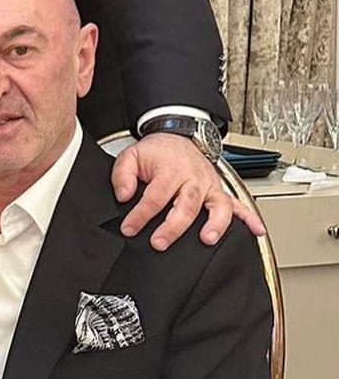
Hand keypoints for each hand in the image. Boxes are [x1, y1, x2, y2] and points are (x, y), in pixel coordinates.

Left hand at [113, 133, 265, 249]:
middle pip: (186, 204)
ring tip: (207, 239)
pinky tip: (256, 231)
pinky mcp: (219, 191)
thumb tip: (124, 195)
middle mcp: (193, 178)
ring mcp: (210, 185)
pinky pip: (240, 204)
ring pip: (218, 205)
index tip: (129, 228)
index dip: (141, 215)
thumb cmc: (157, 151)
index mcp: (170, 170)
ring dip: (215, 224)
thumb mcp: (131, 155)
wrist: (177, 136)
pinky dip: (250, 218)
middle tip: (159, 242)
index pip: (155, 196)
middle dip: (174, 226)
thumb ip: (122, 174)